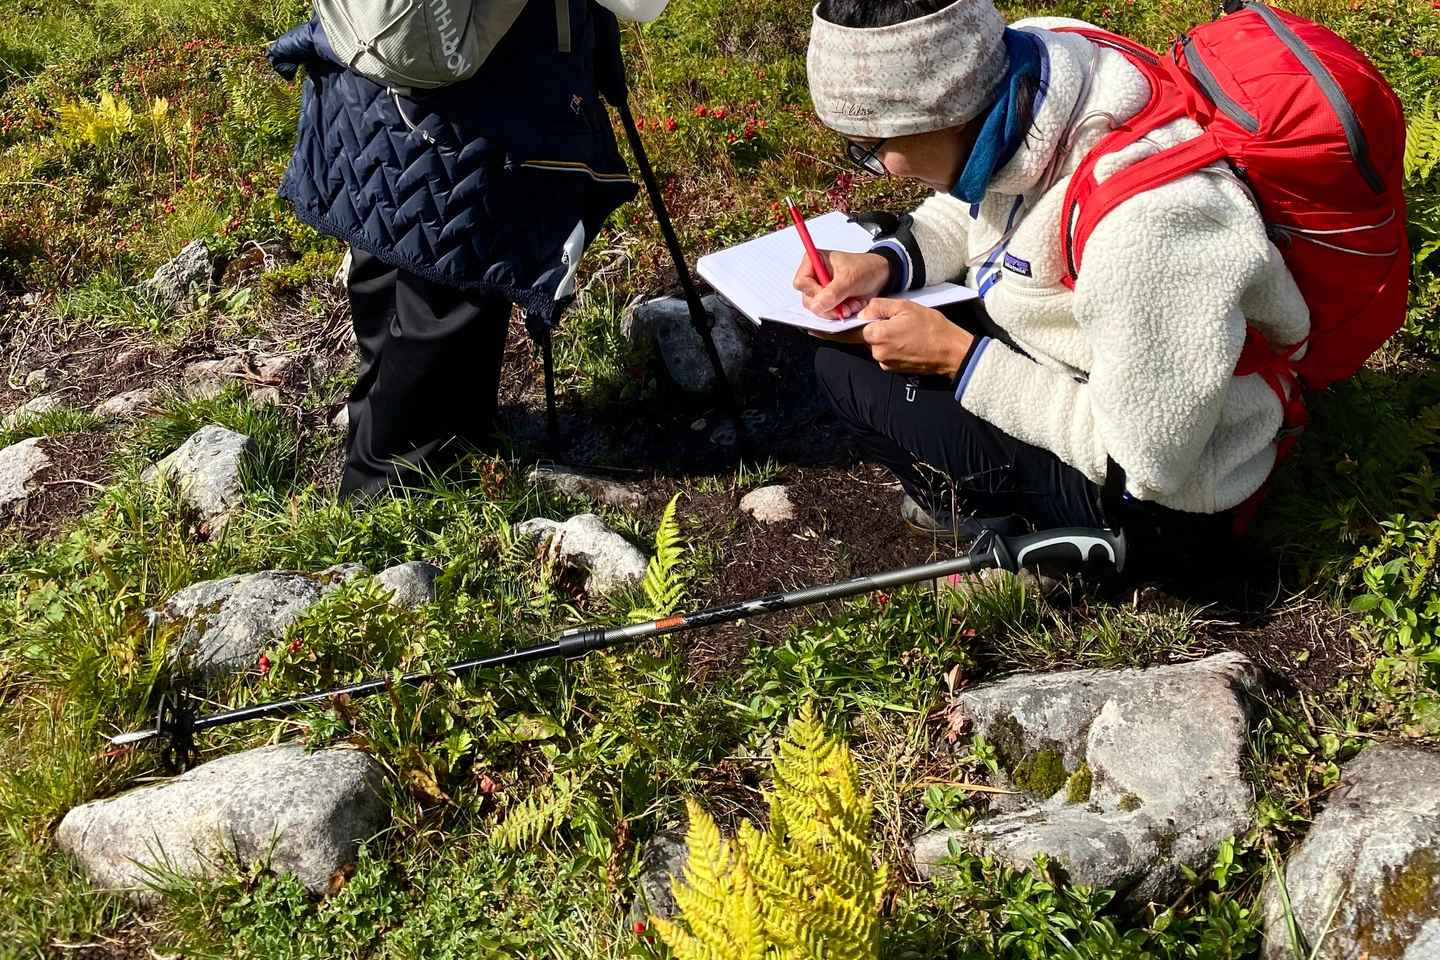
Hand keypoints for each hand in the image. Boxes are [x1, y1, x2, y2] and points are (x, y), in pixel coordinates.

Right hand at [793, 250, 889, 318]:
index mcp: (814, 261)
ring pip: (817, 308)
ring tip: (851, 304)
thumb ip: (833, 292)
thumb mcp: (850, 279)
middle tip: (844, 306)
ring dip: (835, 311)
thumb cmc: (866, 268)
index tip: (829, 297)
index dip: (814, 293)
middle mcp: (814, 275)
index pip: (802, 282)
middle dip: (827, 306)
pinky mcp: (828, 300)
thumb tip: (817, 305)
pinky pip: (827, 313)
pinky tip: (851, 306)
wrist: (881, 275)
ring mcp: (821, 289)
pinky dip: (839, 313)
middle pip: (808, 298)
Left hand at [857, 298, 973, 376]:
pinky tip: (907, 342)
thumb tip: (863, 312)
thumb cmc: (932, 328)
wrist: (951, 352)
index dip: (861, 320)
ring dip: (885, 339)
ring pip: (876, 346)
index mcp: (878, 335)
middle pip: (866, 337)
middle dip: (876, 328)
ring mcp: (885, 363)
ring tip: (905, 331)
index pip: (854, 328)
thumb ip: (879, 306)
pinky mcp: (893, 370)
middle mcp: (878, 352)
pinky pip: (885, 355)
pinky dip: (892, 348)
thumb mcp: (906, 307)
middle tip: (896, 322)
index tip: (865, 318)